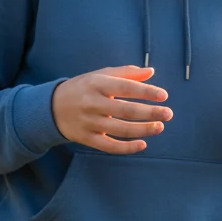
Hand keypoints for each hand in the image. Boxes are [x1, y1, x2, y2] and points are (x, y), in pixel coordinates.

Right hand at [51, 65, 171, 154]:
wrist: (52, 107)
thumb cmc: (84, 87)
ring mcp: (89, 123)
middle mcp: (92, 103)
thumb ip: (126, 73)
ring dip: (142, 130)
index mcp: (97, 84)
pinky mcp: (87, 139)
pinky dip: (127, 147)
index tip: (164, 95)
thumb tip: (151, 72)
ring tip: (160, 126)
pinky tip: (143, 144)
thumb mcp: (101, 75)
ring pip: (120, 129)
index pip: (125, 87)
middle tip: (169, 113)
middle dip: (149, 113)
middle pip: (125, 110)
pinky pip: (109, 146)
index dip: (146, 91)